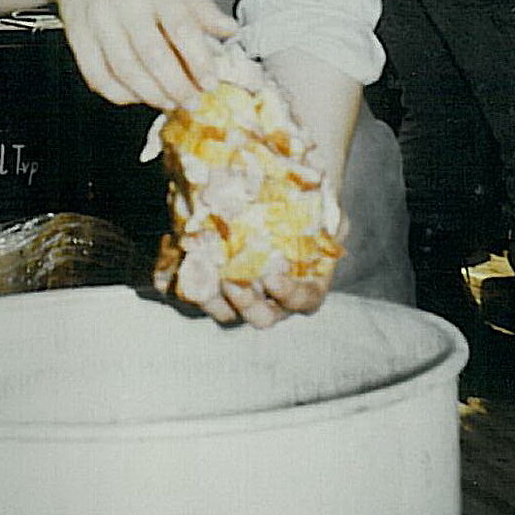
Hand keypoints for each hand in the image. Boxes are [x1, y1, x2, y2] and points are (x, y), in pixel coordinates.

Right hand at [28, 0, 236, 108]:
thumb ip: (200, 5)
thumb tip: (230, 30)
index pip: (180, 26)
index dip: (198, 59)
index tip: (211, 83)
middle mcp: (124, 2)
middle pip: (151, 55)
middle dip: (176, 86)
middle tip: (193, 102)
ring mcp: (97, 21)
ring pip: (125, 70)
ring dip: (151, 95)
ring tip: (171, 103)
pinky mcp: (77, 38)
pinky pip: (98, 76)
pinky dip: (120, 94)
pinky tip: (139, 97)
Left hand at [193, 215, 349, 328]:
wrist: (278, 197)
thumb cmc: (308, 208)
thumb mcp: (326, 209)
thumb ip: (331, 217)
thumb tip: (331, 216)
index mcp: (306, 284)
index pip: (304, 301)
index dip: (290, 296)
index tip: (273, 279)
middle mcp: (276, 297)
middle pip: (262, 316)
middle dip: (247, 305)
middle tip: (232, 281)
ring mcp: (247, 292)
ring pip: (230, 312)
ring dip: (217, 301)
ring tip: (205, 277)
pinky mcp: (219, 283)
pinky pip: (206, 294)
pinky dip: (195, 286)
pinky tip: (182, 272)